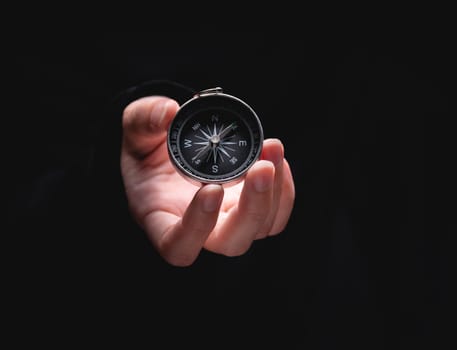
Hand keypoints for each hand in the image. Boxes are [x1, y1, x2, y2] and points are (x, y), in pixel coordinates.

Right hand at [120, 96, 294, 265]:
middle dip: (253, 208)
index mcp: (161, 218)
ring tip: (272, 148)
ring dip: (275, 191)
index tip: (211, 188)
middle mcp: (200, 229)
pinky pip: (277, 215)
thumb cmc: (148, 149)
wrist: (172, 150)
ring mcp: (229, 221)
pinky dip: (284, 189)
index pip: (178, 245)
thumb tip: (167, 111)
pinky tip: (275, 157)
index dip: (197, 227)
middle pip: (233, 243)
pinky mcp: (250, 209)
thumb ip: (143, 119)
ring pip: (262, 228)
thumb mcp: (136, 130)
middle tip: (261, 167)